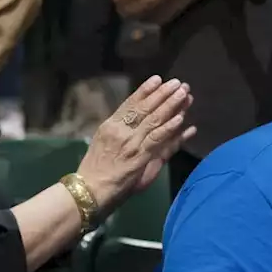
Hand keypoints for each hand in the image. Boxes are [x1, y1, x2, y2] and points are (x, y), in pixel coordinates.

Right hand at [77, 76, 196, 209]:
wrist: (87, 192)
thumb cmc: (94, 172)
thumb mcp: (103, 145)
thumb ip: (120, 134)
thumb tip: (135, 123)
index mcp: (109, 126)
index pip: (129, 103)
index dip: (145, 90)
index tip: (158, 79)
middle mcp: (120, 130)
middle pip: (145, 108)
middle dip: (163, 94)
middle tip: (178, 83)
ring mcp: (130, 143)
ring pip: (154, 119)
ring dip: (171, 105)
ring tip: (184, 93)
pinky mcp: (139, 156)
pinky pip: (157, 139)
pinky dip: (169, 127)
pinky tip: (180, 118)